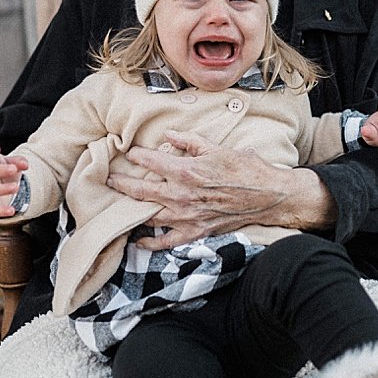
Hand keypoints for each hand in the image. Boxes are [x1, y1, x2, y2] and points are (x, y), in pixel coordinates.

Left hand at [113, 131, 333, 249]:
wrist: (268, 196)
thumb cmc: (247, 169)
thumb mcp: (218, 147)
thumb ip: (190, 141)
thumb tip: (169, 135)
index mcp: (187, 171)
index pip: (151, 162)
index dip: (137, 156)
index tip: (130, 152)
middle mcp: (182, 196)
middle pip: (141, 191)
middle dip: (121, 183)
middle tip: (108, 178)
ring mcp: (187, 217)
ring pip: (148, 215)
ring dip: (130, 208)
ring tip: (118, 202)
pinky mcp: (196, 232)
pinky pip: (166, 241)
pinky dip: (150, 242)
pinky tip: (139, 240)